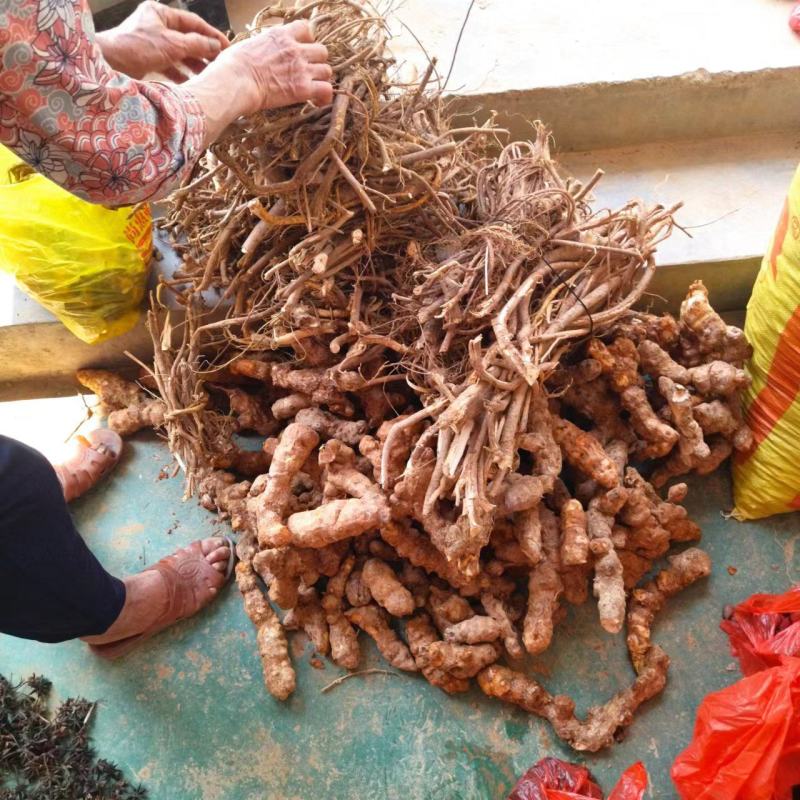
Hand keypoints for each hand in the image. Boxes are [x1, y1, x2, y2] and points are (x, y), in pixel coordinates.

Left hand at [96, 0, 228, 80]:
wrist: (109, 64)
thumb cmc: (137, 48)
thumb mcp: (172, 44)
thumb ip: (197, 44)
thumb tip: (216, 45)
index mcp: (160, 13)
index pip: (193, 22)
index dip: (212, 34)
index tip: (227, 46)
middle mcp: (156, 25)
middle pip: (187, 38)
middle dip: (204, 51)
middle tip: (221, 63)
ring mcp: (152, 42)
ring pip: (180, 53)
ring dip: (194, 64)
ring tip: (209, 75)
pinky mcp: (148, 59)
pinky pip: (170, 65)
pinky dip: (181, 73)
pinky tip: (192, 82)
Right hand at [208, 20, 332, 115]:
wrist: (235, 81)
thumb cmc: (231, 66)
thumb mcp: (247, 45)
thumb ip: (262, 47)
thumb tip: (256, 53)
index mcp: (280, 35)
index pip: (306, 28)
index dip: (307, 41)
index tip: (302, 51)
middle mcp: (294, 49)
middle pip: (321, 51)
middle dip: (317, 62)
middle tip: (308, 73)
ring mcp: (301, 68)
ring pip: (327, 71)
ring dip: (321, 80)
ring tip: (313, 89)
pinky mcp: (303, 88)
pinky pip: (326, 90)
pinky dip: (324, 97)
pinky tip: (316, 102)